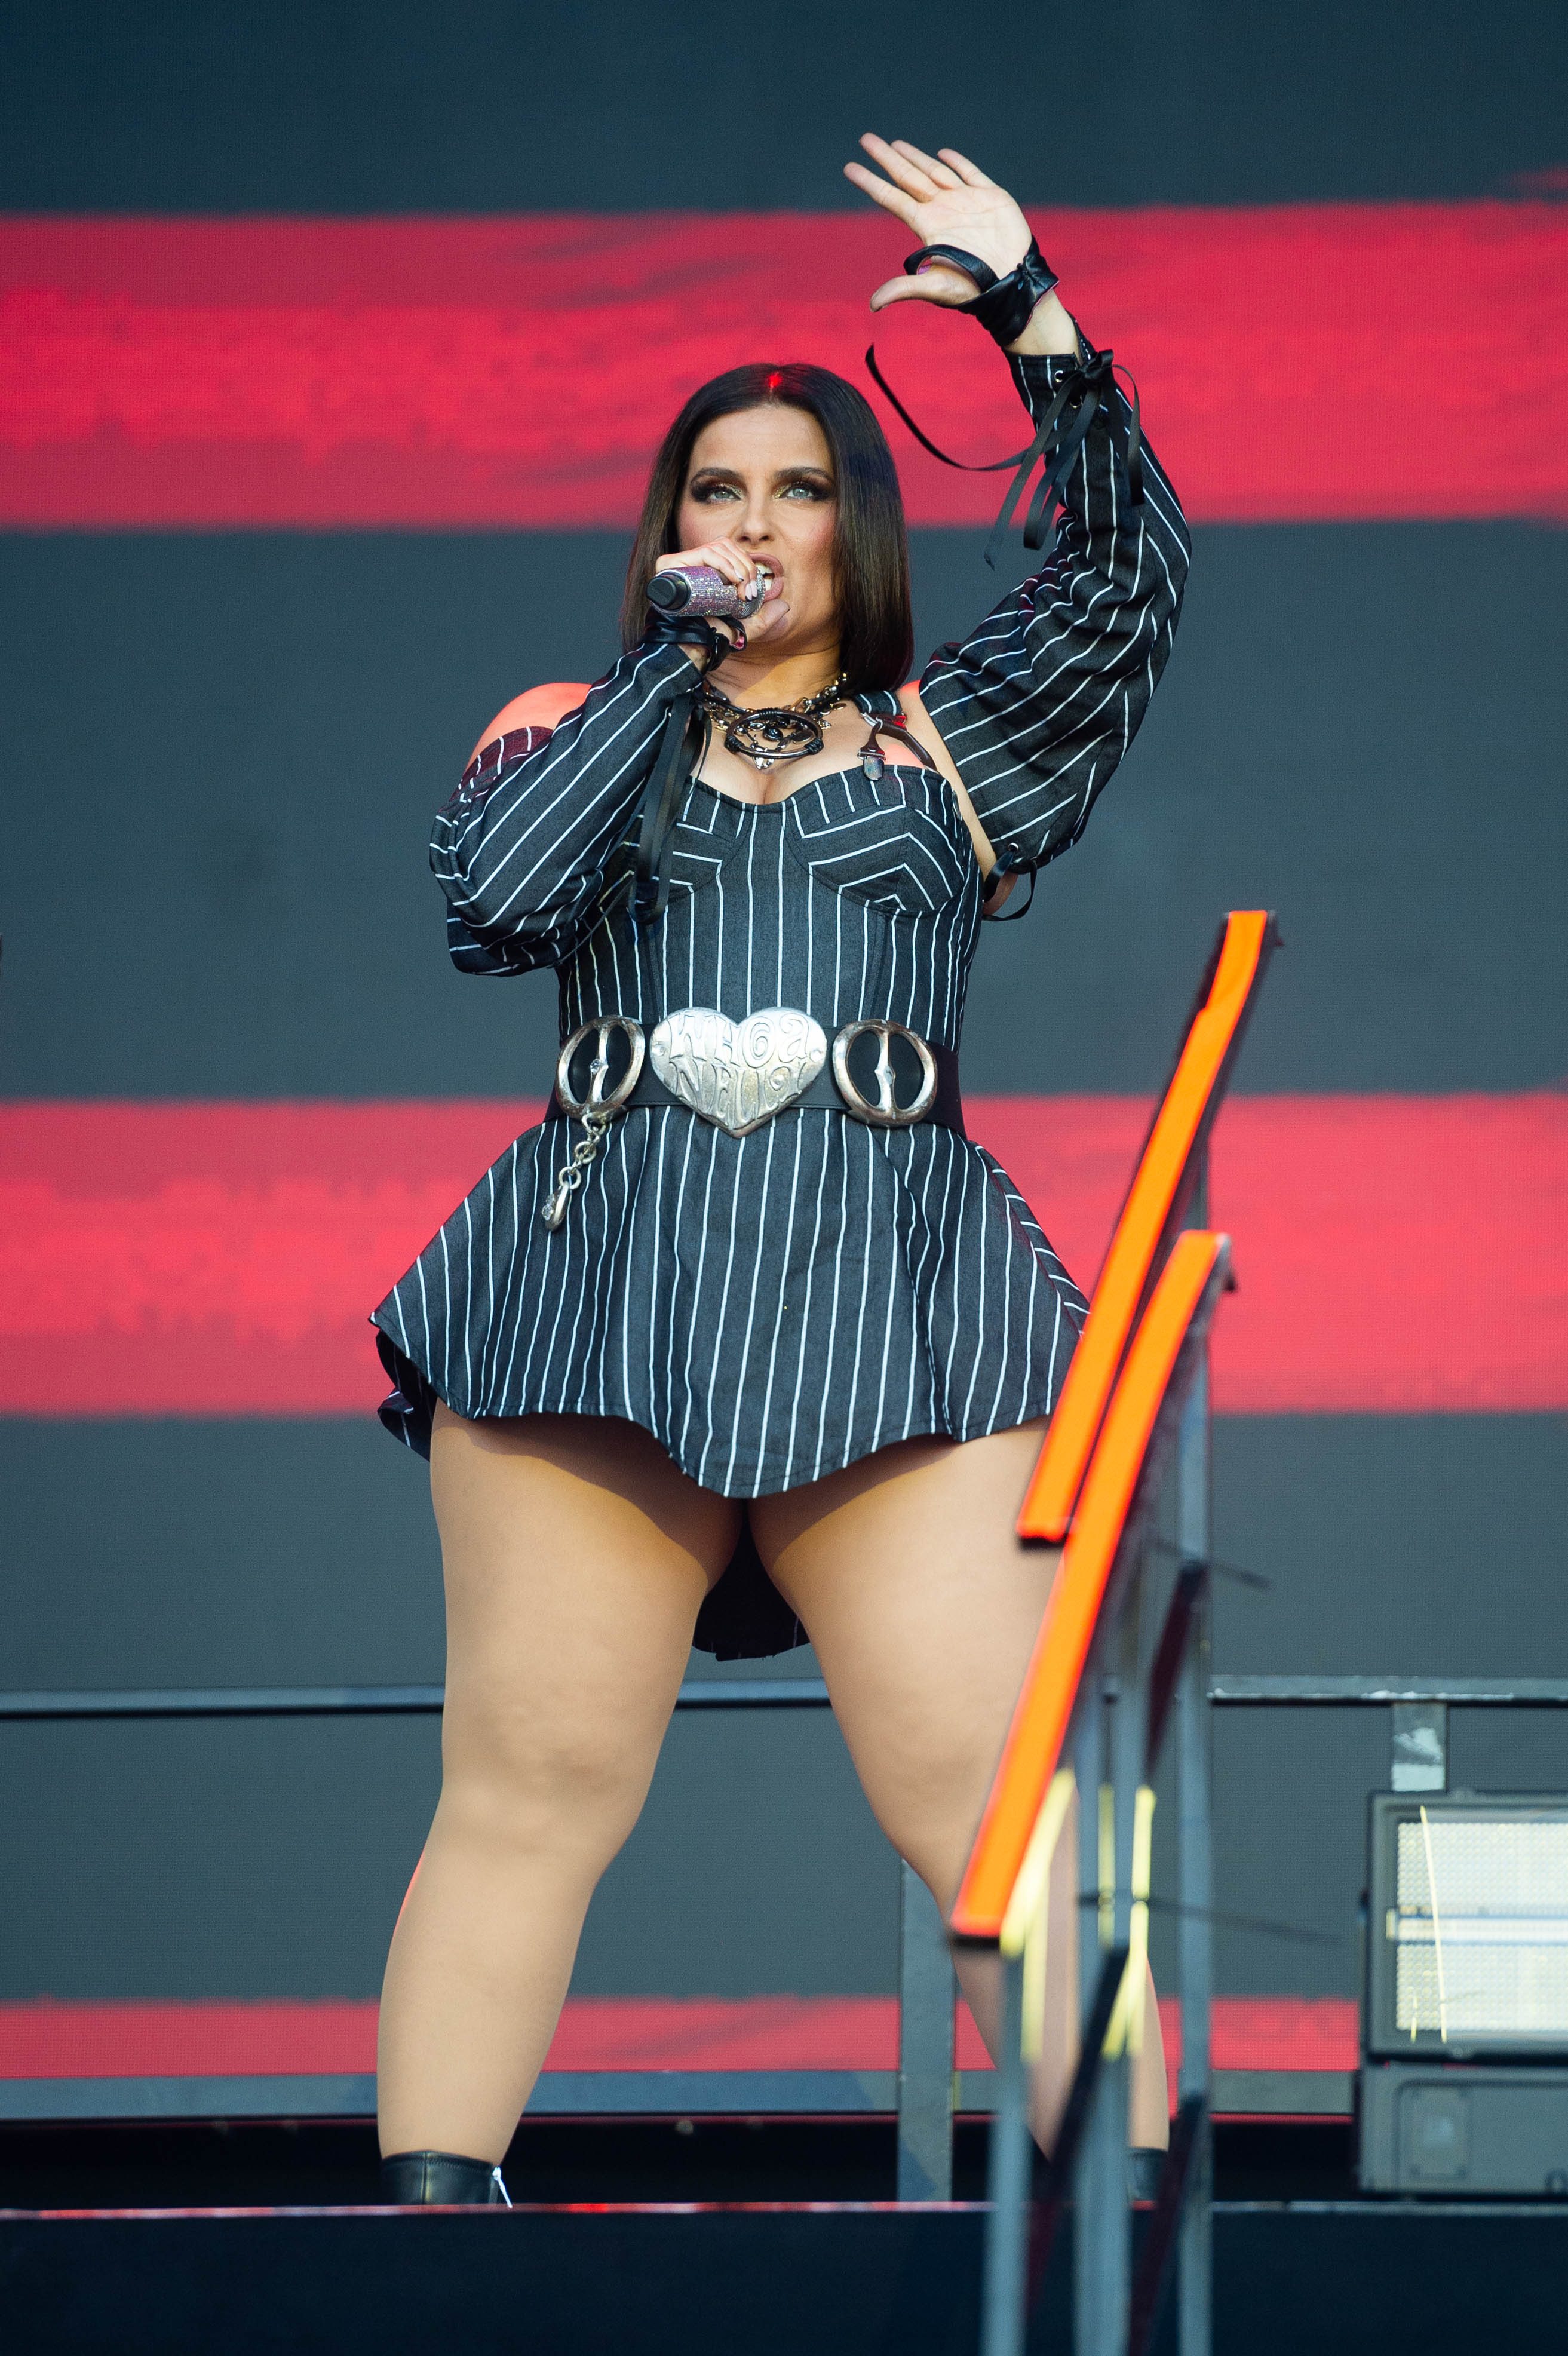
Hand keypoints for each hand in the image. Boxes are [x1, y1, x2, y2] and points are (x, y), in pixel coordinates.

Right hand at [656, 539, 790, 641]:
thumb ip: (765, 618)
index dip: (747, 566)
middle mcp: (693, 564)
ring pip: (719, 546)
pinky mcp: (671, 563)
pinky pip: (706, 552)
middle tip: (750, 593)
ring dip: (738, 566)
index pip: (732, 553)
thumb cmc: (713, 636)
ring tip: (741, 590)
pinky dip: (725, 564)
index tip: (754, 591)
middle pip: (727, 547)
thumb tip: (784, 605)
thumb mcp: (744, 626)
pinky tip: (733, 580)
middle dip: (746, 567)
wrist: (691, 647)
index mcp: (707, 572)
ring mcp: (682, 562)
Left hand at [844, 136, 1032, 313]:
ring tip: (896, 145)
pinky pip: (970, 174)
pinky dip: (957, 162)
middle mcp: (942, 210)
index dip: (871, 182)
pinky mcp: (991, 197)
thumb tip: (872, 305)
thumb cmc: (974, 289)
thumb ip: (904, 288)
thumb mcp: (936, 288)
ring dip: (915, 157)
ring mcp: (965, 201)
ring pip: (934, 171)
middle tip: (866, 139)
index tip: (849, 168)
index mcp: (928, 226)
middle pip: (908, 177)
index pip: (892, 198)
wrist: (1013, 283)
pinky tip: (942, 153)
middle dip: (887, 158)